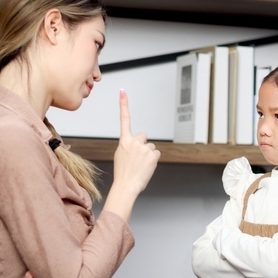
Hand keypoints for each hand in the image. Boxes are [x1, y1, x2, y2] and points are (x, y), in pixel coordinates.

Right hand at [104, 89, 159, 220]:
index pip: (124, 119)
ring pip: (151, 147)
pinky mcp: (153, 154)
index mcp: (124, 141)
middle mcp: (134, 142)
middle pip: (143, 136)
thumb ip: (129, 146)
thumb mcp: (121, 156)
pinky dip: (153, 160)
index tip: (122, 92)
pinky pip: (156, 153)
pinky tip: (147, 167)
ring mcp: (144, 148)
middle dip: (143, 145)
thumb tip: (137, 144)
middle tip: (137, 158)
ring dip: (148, 155)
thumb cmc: (123, 173)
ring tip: (141, 165)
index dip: (123, 104)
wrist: (126, 186)